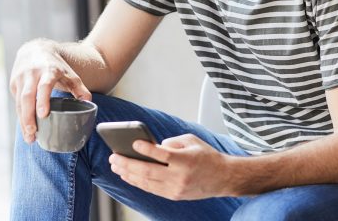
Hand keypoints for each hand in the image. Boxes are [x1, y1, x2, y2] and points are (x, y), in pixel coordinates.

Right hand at [9, 38, 91, 142]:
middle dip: (28, 116)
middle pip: (27, 97)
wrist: (35, 50)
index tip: (43, 114)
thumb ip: (79, 88)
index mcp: (48, 70)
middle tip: (33, 133)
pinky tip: (26, 128)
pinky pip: (16, 103)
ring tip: (30, 137)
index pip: (44, 85)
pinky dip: (21, 116)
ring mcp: (21, 79)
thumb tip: (88, 102)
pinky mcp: (14, 84)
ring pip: (19, 102)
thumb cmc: (56, 66)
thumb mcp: (70, 74)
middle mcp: (32, 73)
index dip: (42, 100)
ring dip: (23, 121)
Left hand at [109, 134, 233, 199]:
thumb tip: (152, 146)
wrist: (223, 178)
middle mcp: (179, 176)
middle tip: (114, 157)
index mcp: (185, 160)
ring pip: (146, 182)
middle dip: (128, 164)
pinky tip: (128, 176)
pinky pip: (151, 189)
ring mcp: (176, 189)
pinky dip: (137, 182)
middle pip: (148, 171)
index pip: (161, 155)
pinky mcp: (174, 196)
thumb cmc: (207, 157)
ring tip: (116, 166)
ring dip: (128, 174)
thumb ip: (172, 141)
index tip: (134, 143)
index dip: (146, 149)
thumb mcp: (192, 141)